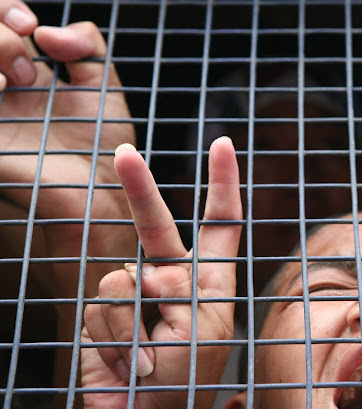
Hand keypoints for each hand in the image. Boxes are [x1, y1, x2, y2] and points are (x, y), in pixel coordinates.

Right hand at [0, 1, 135, 292]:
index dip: (5, 10)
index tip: (33, 27)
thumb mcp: (103, 86)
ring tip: (21, 75)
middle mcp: (1, 91)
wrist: (103, 190)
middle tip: (28, 58)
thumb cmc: (103, 144)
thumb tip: (44, 32)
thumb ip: (87, 46)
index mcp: (24, 75)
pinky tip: (4, 85)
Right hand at [81, 137, 242, 408]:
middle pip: (155, 225)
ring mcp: (136, 293)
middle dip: (139, 188)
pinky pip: (104, 303)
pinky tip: (128, 361)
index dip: (222, 182)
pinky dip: (116, 336)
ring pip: (122, 278)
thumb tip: (142, 270)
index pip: (221, 222)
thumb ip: (178, 288)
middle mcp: (172, 278)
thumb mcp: (205, 328)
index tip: (223, 143)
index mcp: (210, 278)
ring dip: (134, 323)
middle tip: (123, 152)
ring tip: (150, 357)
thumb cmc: (190, 379)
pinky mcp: (105, 312)